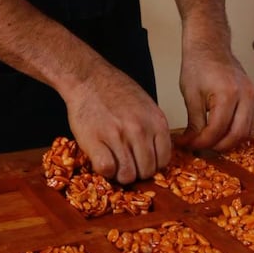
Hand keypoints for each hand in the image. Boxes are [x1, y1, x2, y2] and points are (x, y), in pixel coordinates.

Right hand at [64, 63, 171, 184]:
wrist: (89, 78)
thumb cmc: (117, 91)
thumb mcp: (147, 106)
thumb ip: (154, 130)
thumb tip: (158, 157)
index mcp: (156, 122)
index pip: (164, 160)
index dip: (153, 165)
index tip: (143, 162)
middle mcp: (140, 130)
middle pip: (147, 171)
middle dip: (137, 172)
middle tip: (126, 164)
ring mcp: (118, 135)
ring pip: (128, 174)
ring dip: (120, 174)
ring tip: (114, 162)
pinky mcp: (95, 140)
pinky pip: (107, 169)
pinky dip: (105, 170)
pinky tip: (102, 159)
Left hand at [176, 25, 253, 150]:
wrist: (210, 45)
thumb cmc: (198, 65)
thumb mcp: (191, 96)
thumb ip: (194, 123)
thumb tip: (191, 143)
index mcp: (227, 94)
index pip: (216, 130)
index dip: (201, 141)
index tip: (187, 144)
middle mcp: (245, 96)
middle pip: (236, 135)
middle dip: (217, 146)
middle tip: (199, 146)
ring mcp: (253, 96)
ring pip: (247, 132)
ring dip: (229, 141)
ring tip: (210, 141)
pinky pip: (250, 123)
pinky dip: (238, 132)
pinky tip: (222, 133)